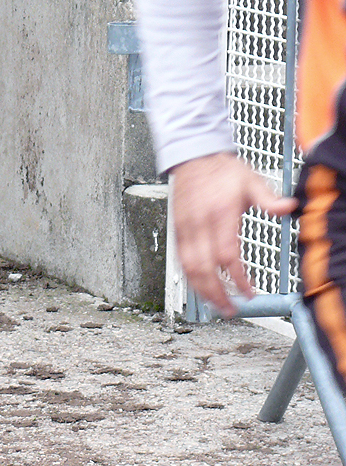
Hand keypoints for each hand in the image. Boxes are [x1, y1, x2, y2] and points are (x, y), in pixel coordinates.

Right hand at [170, 152, 296, 315]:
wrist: (193, 156)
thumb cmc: (221, 170)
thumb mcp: (251, 180)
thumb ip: (269, 198)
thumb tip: (288, 207)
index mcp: (219, 214)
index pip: (226, 255)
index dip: (237, 279)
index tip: (249, 292)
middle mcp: (199, 223)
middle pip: (203, 268)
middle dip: (216, 293)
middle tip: (231, 309)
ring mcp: (185, 227)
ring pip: (187, 267)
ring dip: (201, 289)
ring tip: (216, 304)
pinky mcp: (177, 229)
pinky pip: (179, 259)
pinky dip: (189, 277)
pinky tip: (200, 286)